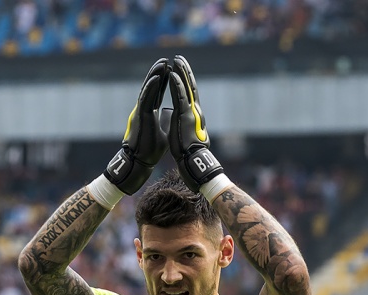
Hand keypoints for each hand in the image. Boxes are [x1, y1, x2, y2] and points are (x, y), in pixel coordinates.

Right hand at [103, 58, 170, 194]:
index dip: (162, 82)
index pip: (156, 93)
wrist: (141, 161)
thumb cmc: (151, 150)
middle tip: (165, 61)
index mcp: (150, 113)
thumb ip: (166, 122)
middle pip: (151, 87)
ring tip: (162, 63)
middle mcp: (144, 109)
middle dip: (158, 74)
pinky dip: (151, 87)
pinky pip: (146, 98)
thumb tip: (172, 117)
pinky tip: (156, 77)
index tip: (168, 70)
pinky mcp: (140, 116)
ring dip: (155, 75)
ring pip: (148, 89)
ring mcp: (141, 111)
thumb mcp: (164, 133)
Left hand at [167, 55, 223, 191]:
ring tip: (176, 60)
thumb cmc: (189, 153)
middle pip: (190, 86)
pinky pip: (180, 97)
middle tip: (179, 58)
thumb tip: (183, 123)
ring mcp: (191, 112)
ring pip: (187, 88)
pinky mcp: (186, 116)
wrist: (194, 162)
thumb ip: (186, 125)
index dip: (185, 81)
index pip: (190, 94)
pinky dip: (176, 85)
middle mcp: (195, 111)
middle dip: (185, 71)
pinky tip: (172, 75)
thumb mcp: (186, 135)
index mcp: (193, 116)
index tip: (180, 70)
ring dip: (181, 73)